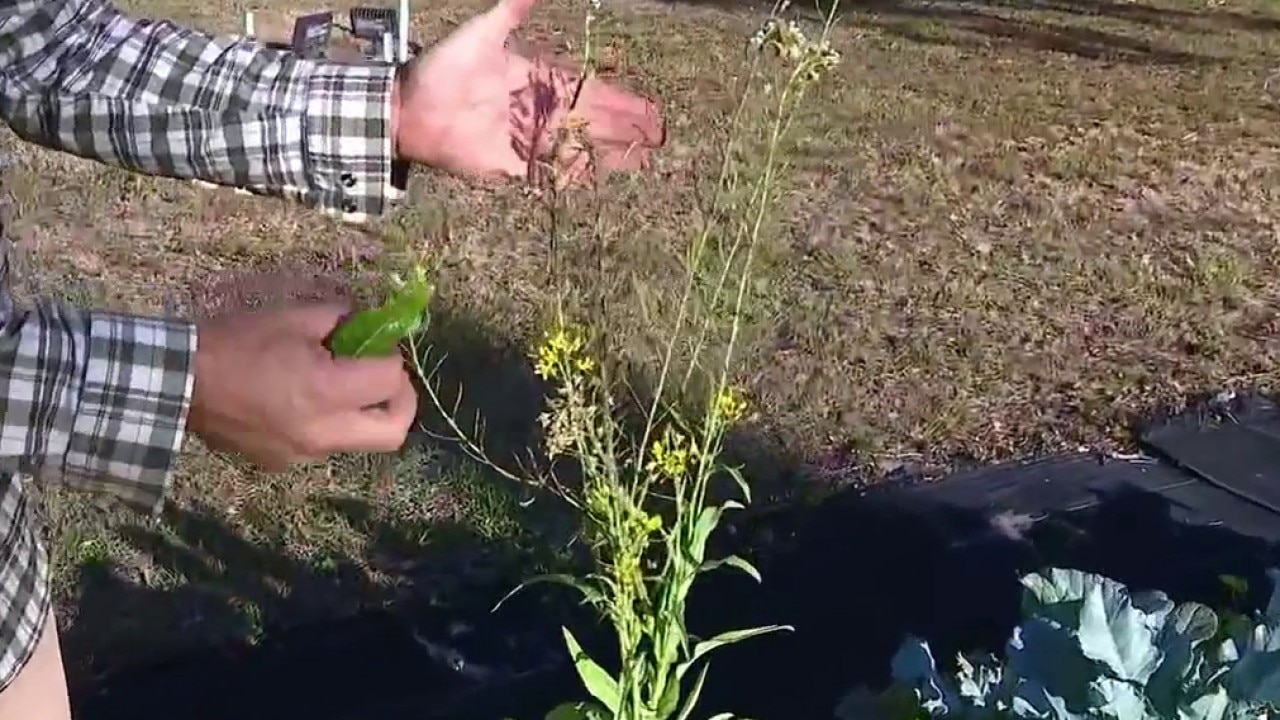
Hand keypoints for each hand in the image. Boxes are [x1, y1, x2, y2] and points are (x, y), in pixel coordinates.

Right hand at [188, 304, 417, 470]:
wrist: (177, 382)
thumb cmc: (235, 343)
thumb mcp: (293, 318)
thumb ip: (340, 320)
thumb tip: (367, 324)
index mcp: (326, 393)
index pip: (391, 380)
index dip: (390, 356)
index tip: (376, 341)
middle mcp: (324, 433)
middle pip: (395, 432)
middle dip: (401, 401)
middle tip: (385, 376)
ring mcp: (304, 455)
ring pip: (362, 441)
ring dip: (365, 413)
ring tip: (342, 384)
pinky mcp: (283, 463)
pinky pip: (327, 445)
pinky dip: (332, 423)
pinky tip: (306, 400)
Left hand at [392, 0, 664, 186]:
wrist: (412, 107)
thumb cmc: (445, 67)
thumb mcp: (483, 35)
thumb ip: (512, 11)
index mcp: (539, 80)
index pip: (590, 91)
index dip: (620, 99)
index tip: (648, 106)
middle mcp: (539, 112)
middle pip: (593, 123)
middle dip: (627, 129)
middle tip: (659, 137)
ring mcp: (529, 139)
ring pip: (579, 148)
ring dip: (609, 155)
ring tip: (642, 162)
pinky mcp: (512, 164)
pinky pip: (550, 173)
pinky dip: (572, 176)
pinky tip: (597, 179)